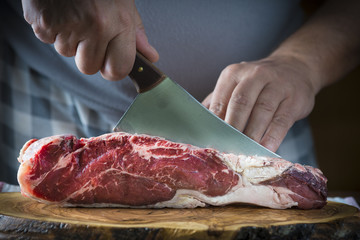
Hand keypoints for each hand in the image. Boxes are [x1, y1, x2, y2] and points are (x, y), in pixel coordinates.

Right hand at [21, 0, 158, 79]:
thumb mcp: (124, 3)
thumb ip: (136, 33)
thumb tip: (150, 56)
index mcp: (118, 24)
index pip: (117, 70)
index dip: (112, 68)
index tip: (110, 61)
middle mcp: (94, 27)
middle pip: (88, 68)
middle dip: (88, 56)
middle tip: (89, 33)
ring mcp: (66, 25)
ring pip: (66, 53)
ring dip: (70, 40)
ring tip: (74, 14)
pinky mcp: (43, 22)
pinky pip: (47, 39)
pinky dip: (53, 28)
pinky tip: (60, 10)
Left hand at [202, 55, 316, 151]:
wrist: (296, 68)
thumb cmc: (257, 84)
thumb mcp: (236, 85)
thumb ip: (218, 102)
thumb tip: (199, 126)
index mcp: (234, 74)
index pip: (221, 100)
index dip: (216, 122)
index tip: (212, 141)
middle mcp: (255, 75)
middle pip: (240, 103)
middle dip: (232, 128)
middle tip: (227, 148)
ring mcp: (277, 85)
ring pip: (262, 111)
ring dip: (252, 134)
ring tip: (245, 152)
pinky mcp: (295, 99)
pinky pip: (281, 120)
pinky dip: (272, 137)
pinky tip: (266, 149)